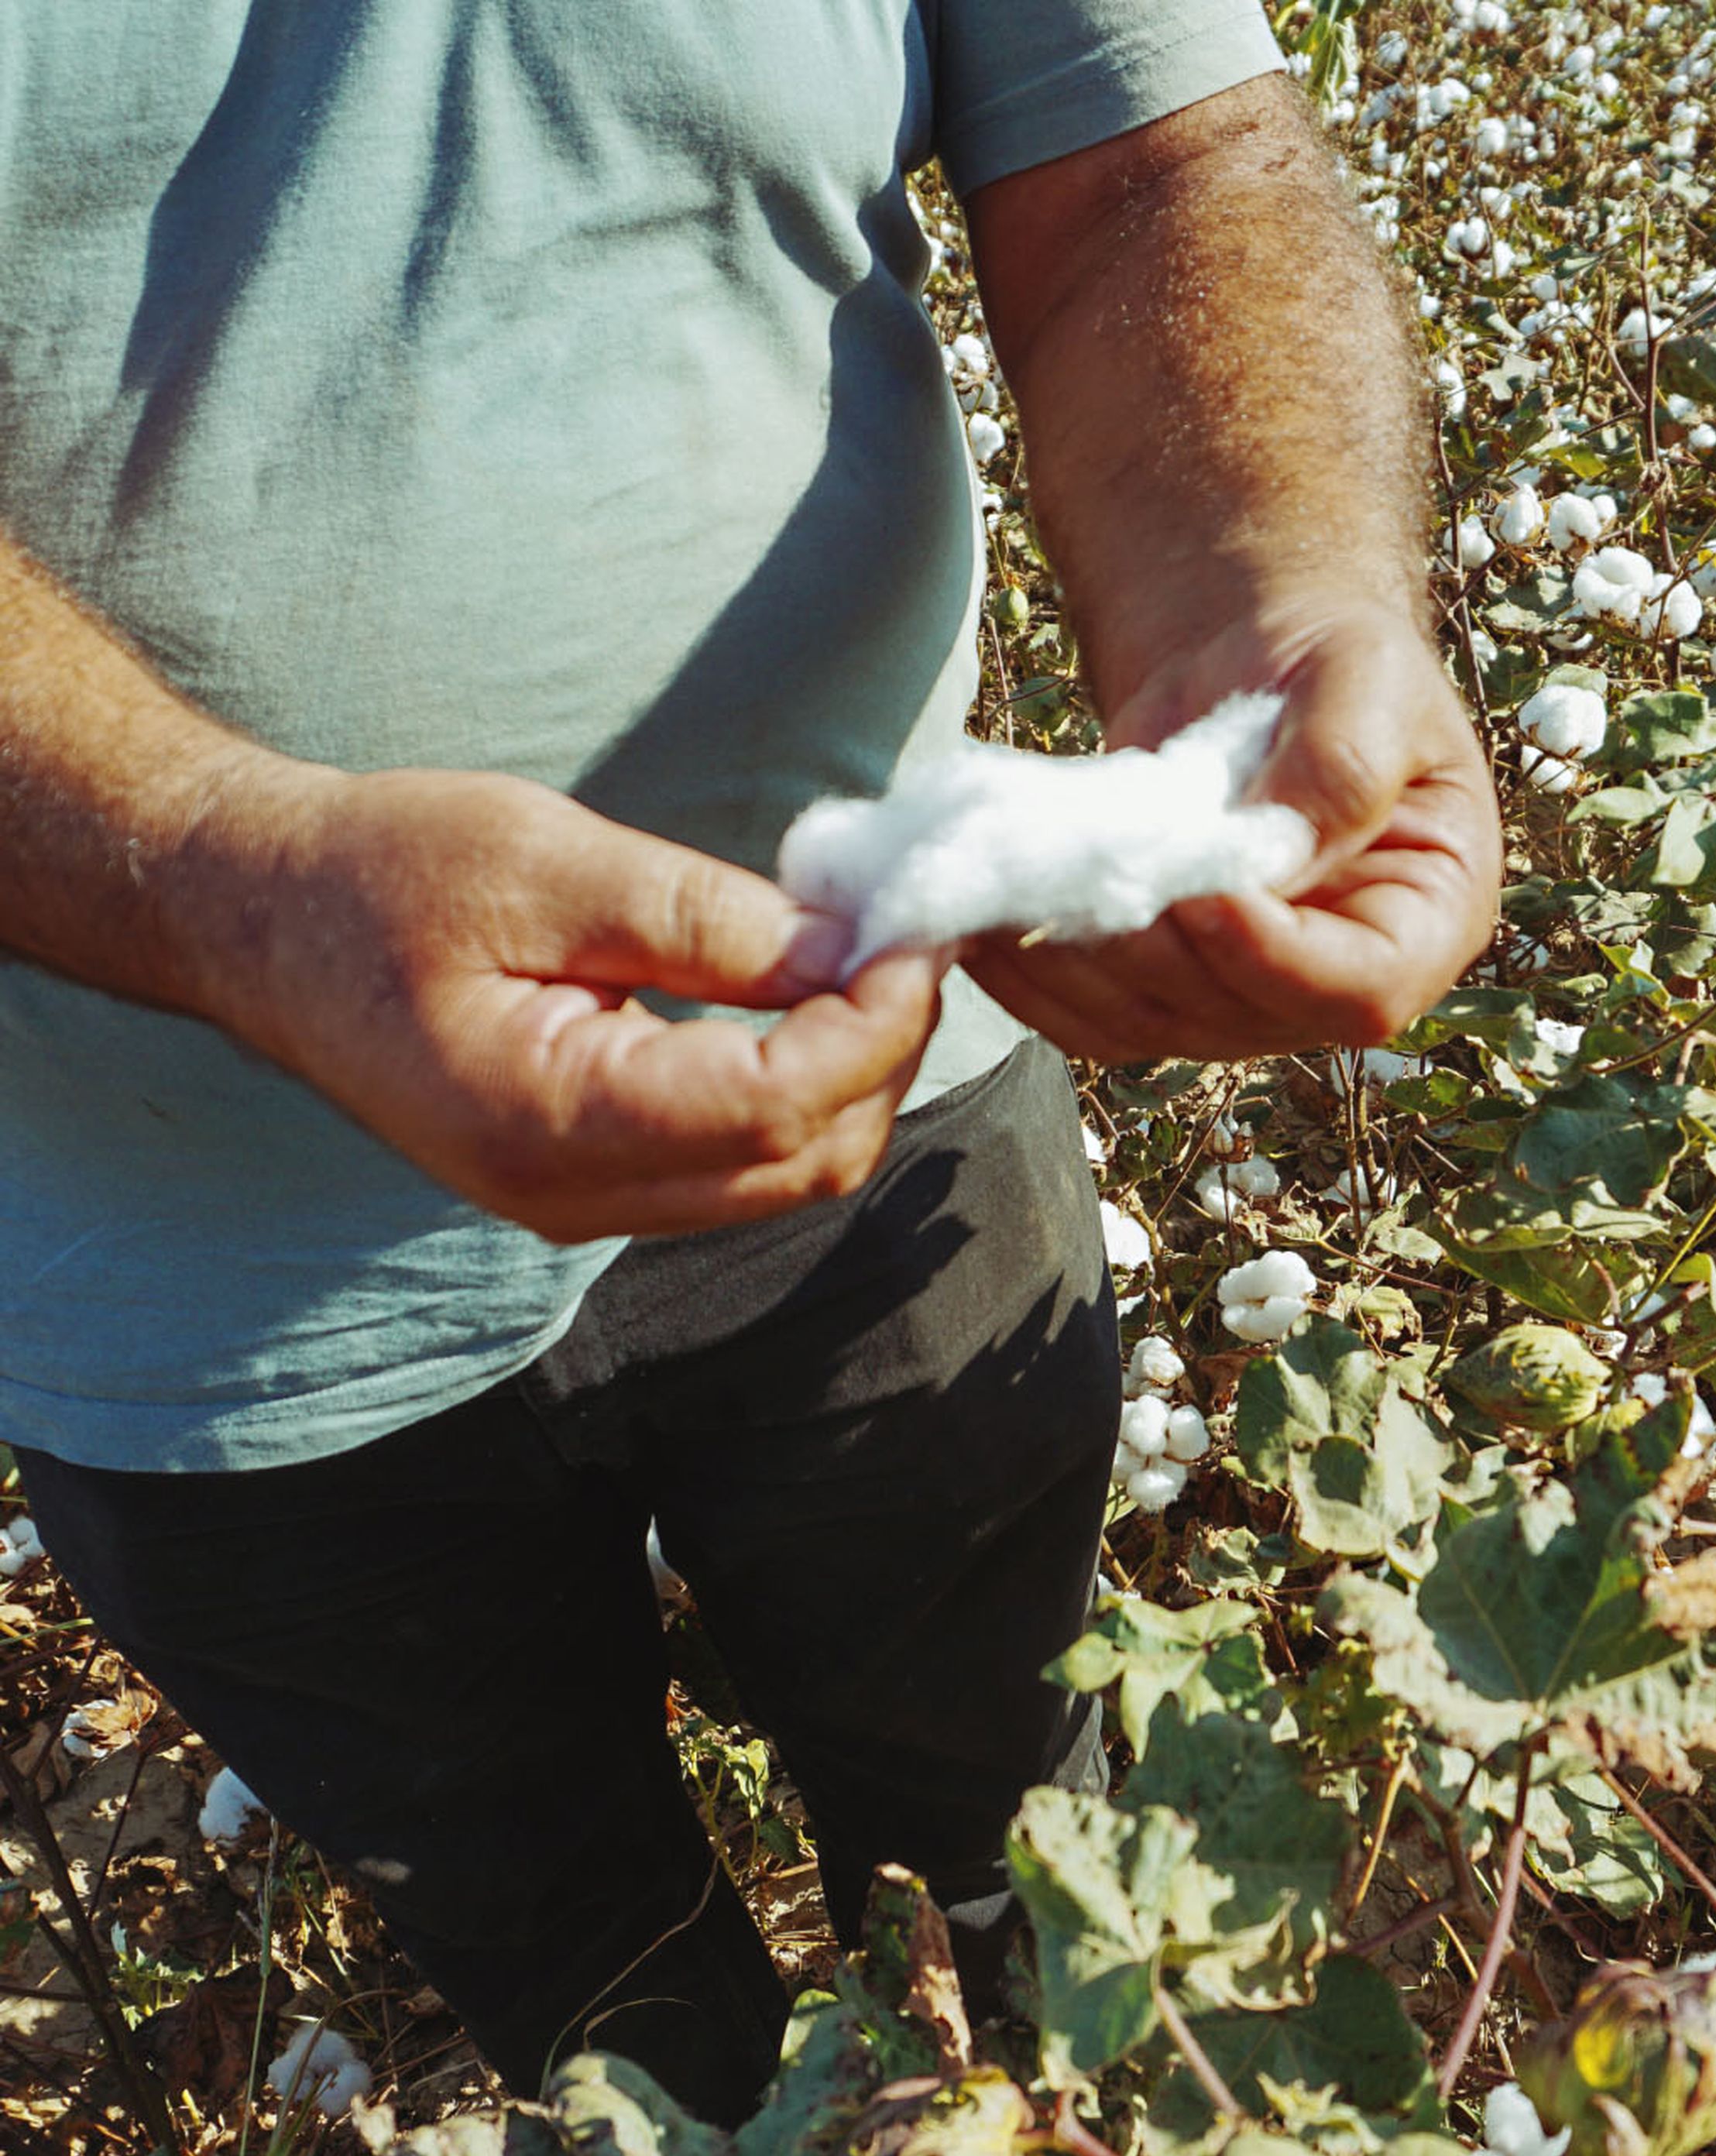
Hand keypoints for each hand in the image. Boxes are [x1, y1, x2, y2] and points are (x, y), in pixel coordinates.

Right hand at [209, 766, 945, 1242]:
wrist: (267, 924)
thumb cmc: (381, 874)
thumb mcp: (543, 862)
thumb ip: (704, 918)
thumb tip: (850, 950)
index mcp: (549, 1119)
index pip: (779, 1106)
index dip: (877, 1020)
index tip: (919, 929)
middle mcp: (572, 1195)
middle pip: (805, 1163)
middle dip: (883, 1054)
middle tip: (906, 936)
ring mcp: (582, 1203)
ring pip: (784, 1177)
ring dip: (852, 1077)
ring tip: (866, 960)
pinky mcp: (592, 1182)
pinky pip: (738, 1165)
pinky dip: (800, 1093)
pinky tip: (804, 1004)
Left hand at [960, 596, 1501, 1062]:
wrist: (1254, 663)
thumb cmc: (1331, 658)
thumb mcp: (1366, 675)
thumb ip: (1342, 762)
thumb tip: (1276, 853)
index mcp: (1427, 920)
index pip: (1362, 990)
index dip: (1279, 960)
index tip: (1204, 898)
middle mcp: (1335, 981)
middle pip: (1239, 1017)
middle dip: (1157, 953)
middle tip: (1091, 877)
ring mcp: (1241, 997)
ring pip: (1147, 1027)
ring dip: (1075, 968)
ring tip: (1015, 895)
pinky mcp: (1159, 988)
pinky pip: (1086, 1017)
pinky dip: (1028, 979)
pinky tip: (981, 926)